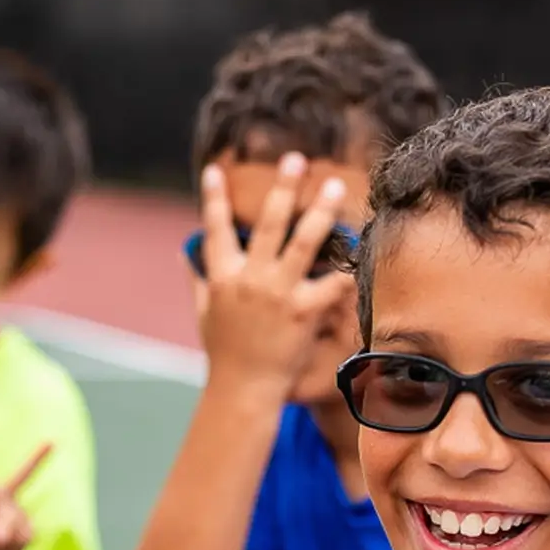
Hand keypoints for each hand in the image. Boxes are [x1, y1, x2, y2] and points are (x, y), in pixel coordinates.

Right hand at [194, 154, 353, 392]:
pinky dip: (349, 269)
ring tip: (334, 186)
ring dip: (320, 210)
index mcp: (222, 278)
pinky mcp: (303, 310)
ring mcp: (276, 293)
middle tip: (296, 159)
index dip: (214, 199)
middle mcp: (249, 279)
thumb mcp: (203, 314)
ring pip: (303, 242)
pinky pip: (332, 282)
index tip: (216, 170)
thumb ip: (197, 279)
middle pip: (268, 223)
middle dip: (282, 188)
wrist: (243, 390)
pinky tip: (364, 252)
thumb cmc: (224, 355)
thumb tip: (185, 254)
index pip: (215, 230)